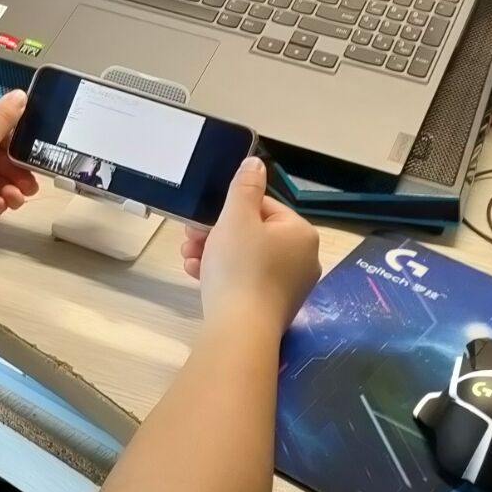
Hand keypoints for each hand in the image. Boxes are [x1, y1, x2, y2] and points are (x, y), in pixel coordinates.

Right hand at [178, 157, 319, 334]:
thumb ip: (244, 186)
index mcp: (301, 234)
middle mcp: (303, 259)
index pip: (263, 207)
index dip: (229, 209)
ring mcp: (290, 287)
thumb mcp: (236, 218)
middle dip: (216, 233)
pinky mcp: (273, 308)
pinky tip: (197, 276)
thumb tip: (255, 163)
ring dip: (213, 253)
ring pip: (246, 258)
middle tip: (189, 238)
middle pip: (253, 234)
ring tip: (188, 258)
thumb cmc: (239, 267)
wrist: (240, 329)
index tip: (201, 218)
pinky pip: (246, 281)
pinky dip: (222, 275)